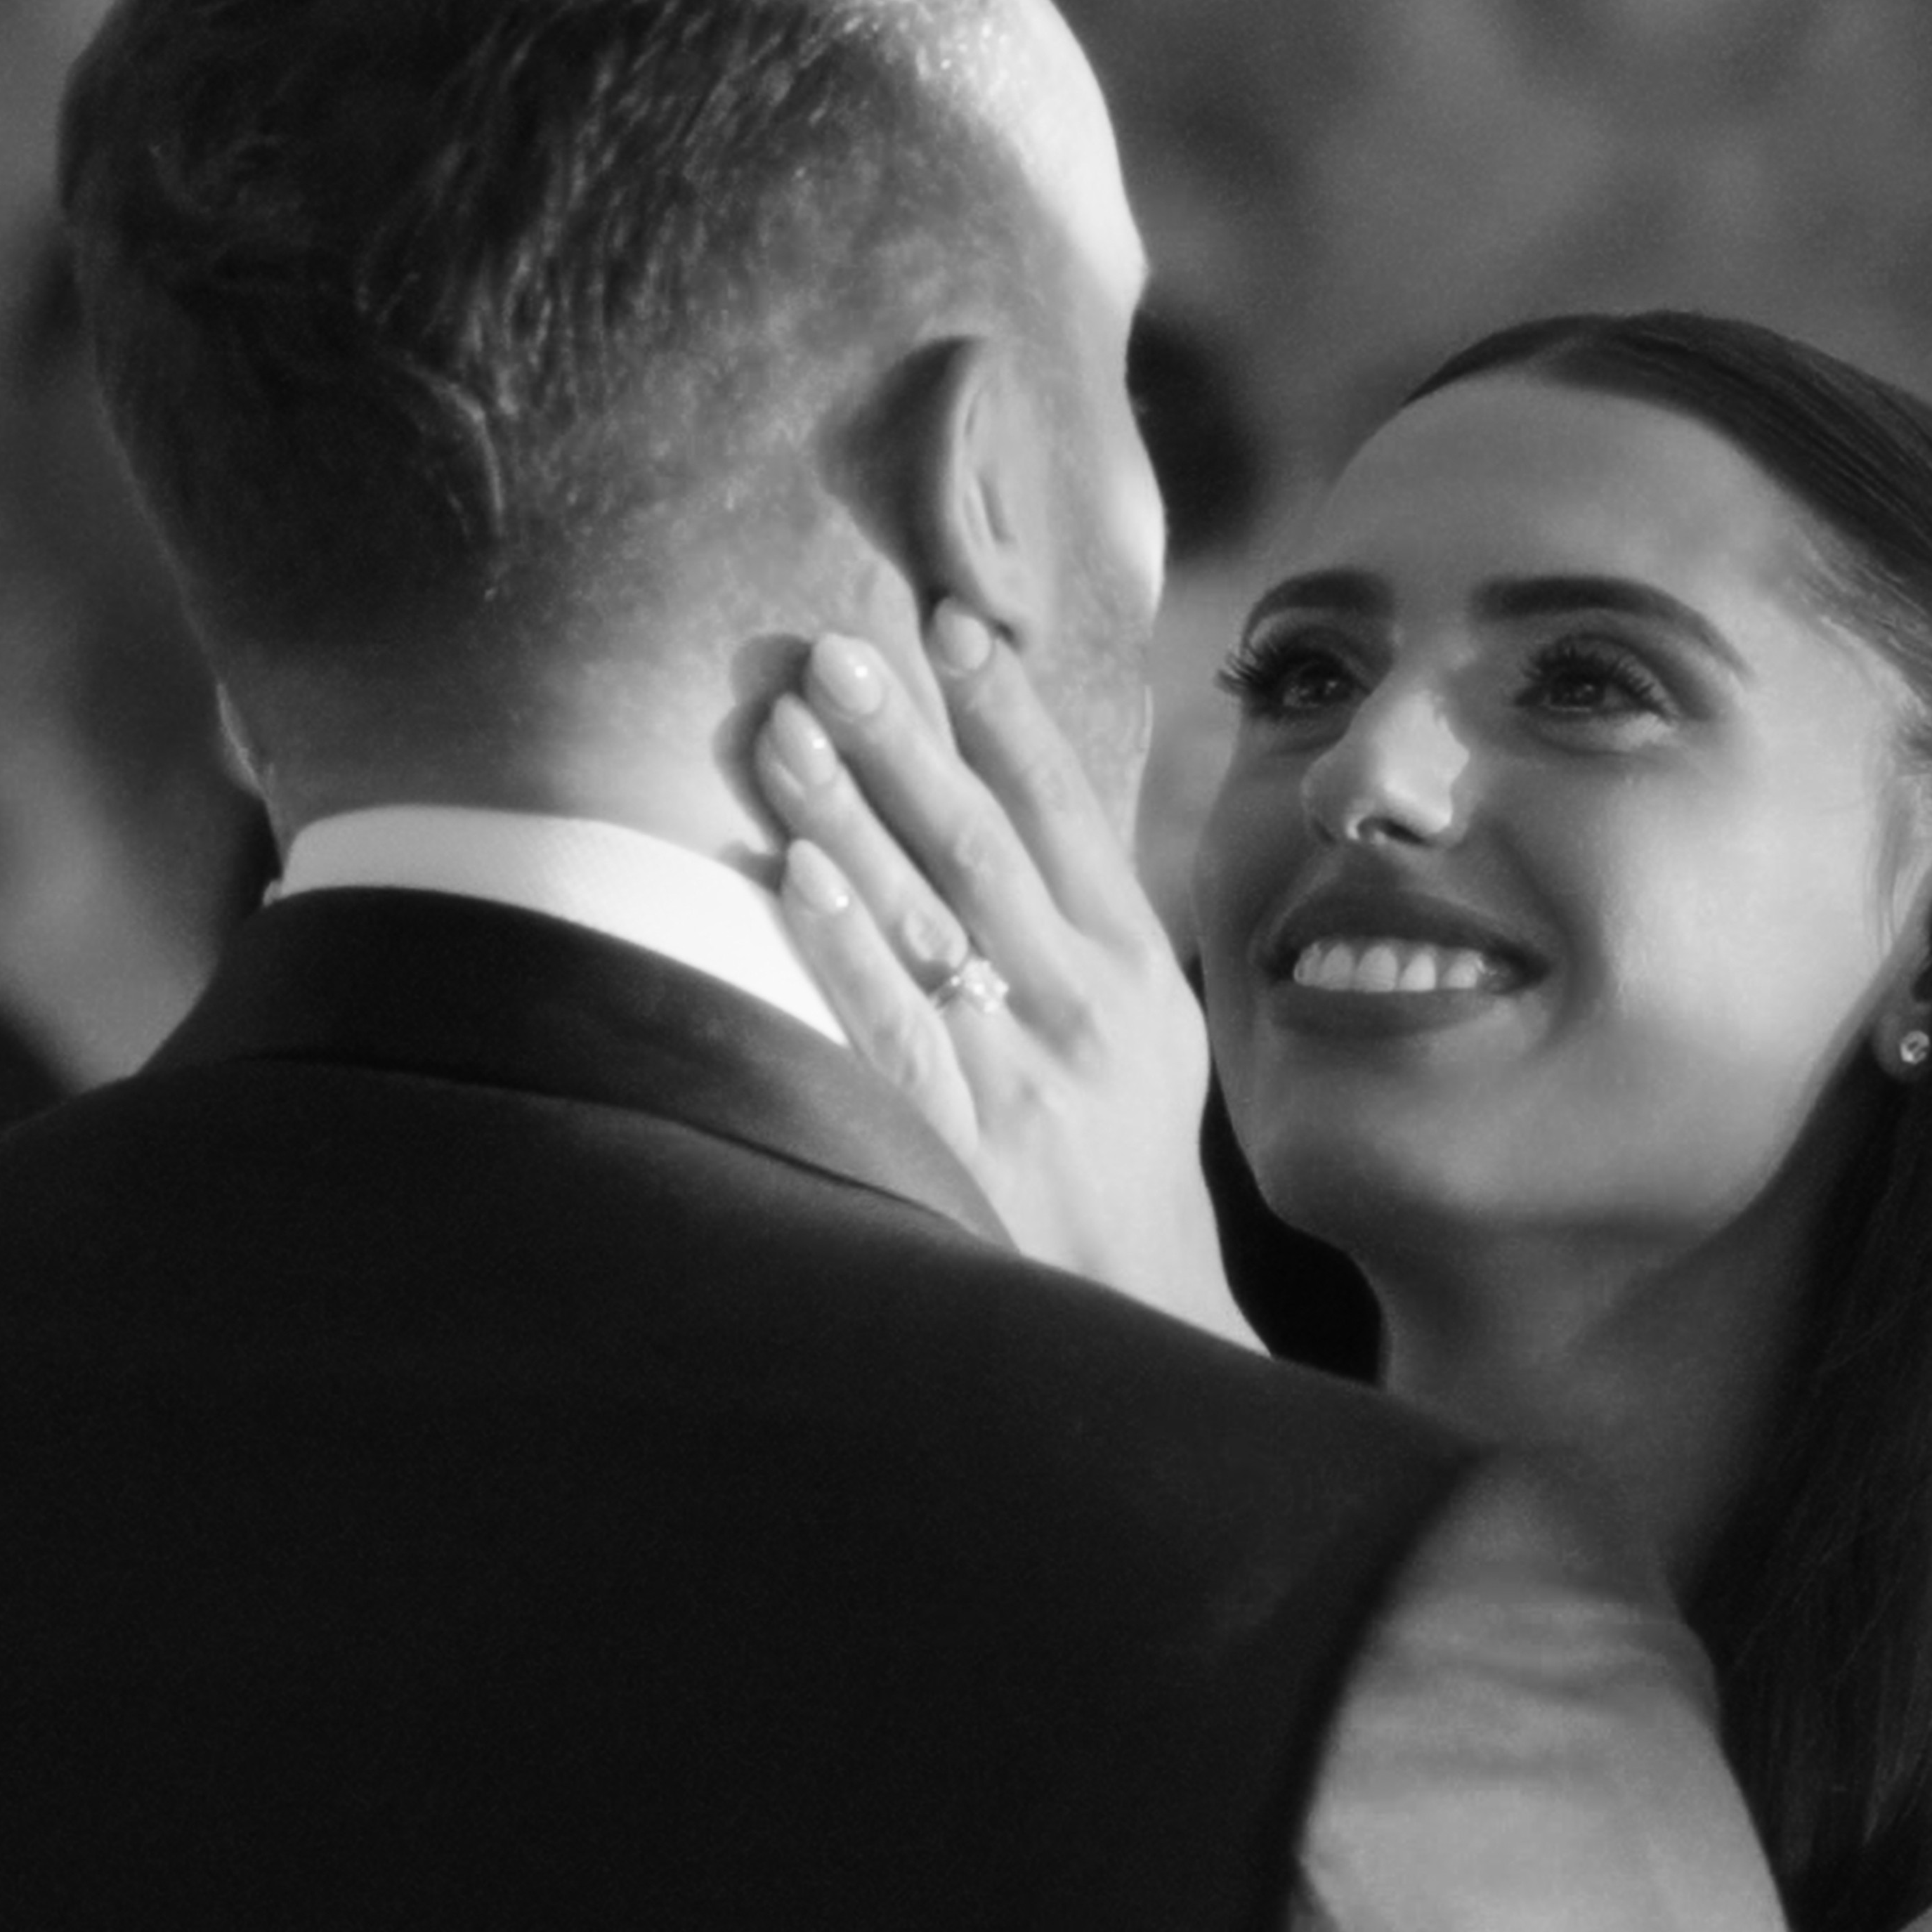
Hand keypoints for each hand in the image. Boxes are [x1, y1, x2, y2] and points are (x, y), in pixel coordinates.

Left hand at [753, 603, 1256, 1348]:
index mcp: (1134, 964)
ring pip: (926, 917)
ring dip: (850, 811)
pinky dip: (843, 944)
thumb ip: (1082, 916)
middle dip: (906, 739)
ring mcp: (1020, 1074)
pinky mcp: (956, 1141)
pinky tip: (798, 870)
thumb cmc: (1122, 1150)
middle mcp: (1083, 1006)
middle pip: (984, 843)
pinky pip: (890, 1025)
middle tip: (833, 648)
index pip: (1067, 811)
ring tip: (786, 722)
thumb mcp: (1145, 1024)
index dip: (1007, 712)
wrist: (1135, 1310)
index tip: (950, 621)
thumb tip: (1010, 782)